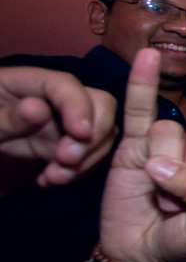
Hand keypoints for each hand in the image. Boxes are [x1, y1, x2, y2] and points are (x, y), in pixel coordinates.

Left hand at [0, 66, 117, 195]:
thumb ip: (6, 117)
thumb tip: (39, 108)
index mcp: (27, 81)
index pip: (66, 85)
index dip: (78, 106)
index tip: (78, 134)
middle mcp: (53, 98)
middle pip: (99, 104)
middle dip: (93, 135)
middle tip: (66, 162)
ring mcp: (61, 121)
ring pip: (101, 132)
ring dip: (87, 159)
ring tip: (53, 178)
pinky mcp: (62, 143)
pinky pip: (89, 154)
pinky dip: (78, 170)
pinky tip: (49, 180)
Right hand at [99, 49, 185, 261]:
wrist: (144, 259)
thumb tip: (161, 163)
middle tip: (183, 204)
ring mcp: (172, 143)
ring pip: (172, 131)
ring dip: (163, 171)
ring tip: (162, 198)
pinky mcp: (137, 144)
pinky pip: (141, 107)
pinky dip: (143, 82)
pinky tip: (148, 56)